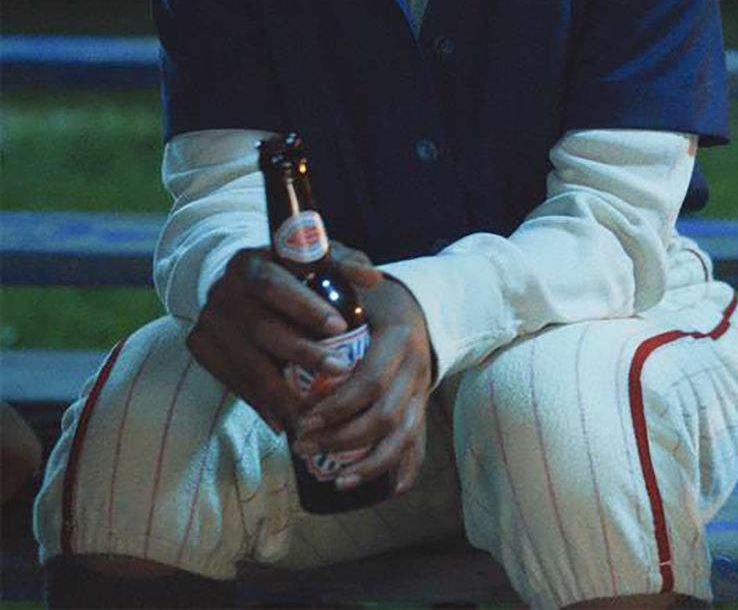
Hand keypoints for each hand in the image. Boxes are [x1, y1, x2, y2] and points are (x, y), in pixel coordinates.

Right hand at [187, 245, 359, 432]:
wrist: (238, 288)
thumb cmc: (290, 274)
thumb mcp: (316, 259)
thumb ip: (344, 264)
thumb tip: (371, 278)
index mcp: (251, 264)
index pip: (274, 285)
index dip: (305, 307)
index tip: (339, 328)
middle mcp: (224, 292)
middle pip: (261, 328)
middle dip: (302, 353)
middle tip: (339, 370)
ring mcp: (209, 322)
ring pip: (246, 363)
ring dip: (282, 391)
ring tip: (315, 409)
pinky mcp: (200, 347)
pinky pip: (232, 381)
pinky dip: (260, 402)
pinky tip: (284, 420)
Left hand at [294, 244, 434, 494]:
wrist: (418, 304)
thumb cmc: (371, 296)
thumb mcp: (352, 277)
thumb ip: (332, 268)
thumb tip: (307, 260)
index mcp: (400, 338)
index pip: (370, 381)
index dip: (336, 406)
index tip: (302, 419)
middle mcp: (417, 367)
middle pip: (385, 415)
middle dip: (342, 437)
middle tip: (302, 444)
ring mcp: (423, 389)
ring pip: (404, 435)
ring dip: (368, 461)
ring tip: (333, 477)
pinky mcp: (421, 406)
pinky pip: (420, 444)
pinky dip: (404, 470)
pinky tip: (383, 490)